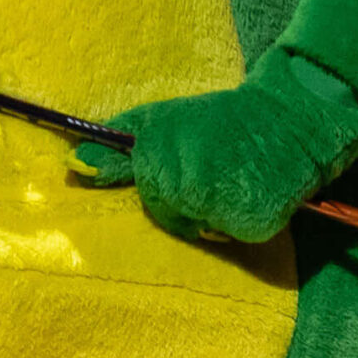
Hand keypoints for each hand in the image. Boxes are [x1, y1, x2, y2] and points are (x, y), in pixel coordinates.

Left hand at [69, 49, 357, 244]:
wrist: (285, 120)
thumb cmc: (215, 122)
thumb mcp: (160, 123)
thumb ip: (116, 150)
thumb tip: (72, 166)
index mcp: (156, 153)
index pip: (148, 193)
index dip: (166, 181)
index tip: (189, 162)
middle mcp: (180, 181)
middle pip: (170, 215)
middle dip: (188, 199)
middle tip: (213, 168)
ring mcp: (215, 205)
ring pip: (198, 228)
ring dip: (212, 212)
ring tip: (231, 178)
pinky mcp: (249, 225)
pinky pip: (230, 237)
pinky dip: (240, 223)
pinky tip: (250, 193)